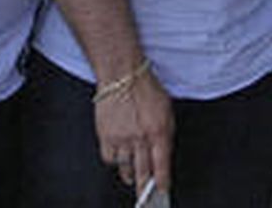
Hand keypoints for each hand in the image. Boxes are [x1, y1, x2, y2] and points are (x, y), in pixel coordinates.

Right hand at [94, 66, 172, 192]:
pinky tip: (118, 160)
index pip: (162, 165)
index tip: (163, 191)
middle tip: (146, 198)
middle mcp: (140, 137)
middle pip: (143, 172)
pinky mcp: (105, 135)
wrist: (122, 75)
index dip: (163, 181)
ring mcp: (122, 138)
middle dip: (146, 188)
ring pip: (126, 168)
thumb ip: (165, 133)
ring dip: (130, 174)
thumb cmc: (146, 88)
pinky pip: (109, 159)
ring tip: (133, 177)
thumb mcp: (166, 110)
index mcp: (158, 131)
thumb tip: (163, 154)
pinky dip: (114, 162)